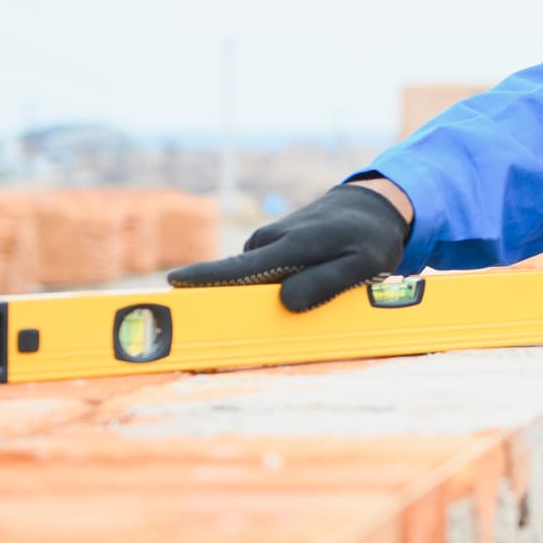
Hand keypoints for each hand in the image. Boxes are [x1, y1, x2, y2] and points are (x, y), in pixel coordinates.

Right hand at [167, 183, 409, 310]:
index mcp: (291, 246)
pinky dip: (268, 289)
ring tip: (296, 308)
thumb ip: (326, 283)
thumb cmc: (368, 238)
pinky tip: (294, 295)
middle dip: (232, 307)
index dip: (205, 278)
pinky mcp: (270, 248)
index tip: (173, 286)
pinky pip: (260, 276)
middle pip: (238, 281)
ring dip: (262, 299)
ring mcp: (268, 243)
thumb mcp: (362, 264)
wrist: (370, 208)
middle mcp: (270, 242)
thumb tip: (285, 303)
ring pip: (252, 281)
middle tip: (241, 335)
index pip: (240, 267)